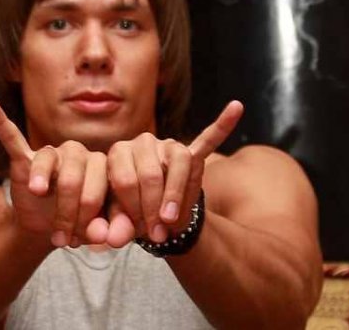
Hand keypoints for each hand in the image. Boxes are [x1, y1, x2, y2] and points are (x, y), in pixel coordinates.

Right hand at [0, 96, 109, 247]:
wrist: (49, 228)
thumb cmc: (78, 224)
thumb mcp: (92, 232)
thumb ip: (100, 230)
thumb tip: (103, 235)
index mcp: (102, 168)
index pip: (100, 184)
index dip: (90, 215)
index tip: (80, 240)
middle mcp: (78, 154)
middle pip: (74, 174)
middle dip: (67, 211)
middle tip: (62, 239)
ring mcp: (51, 154)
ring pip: (47, 160)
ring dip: (42, 180)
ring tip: (37, 193)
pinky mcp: (24, 158)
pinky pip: (12, 137)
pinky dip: (0, 122)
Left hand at [105, 101, 243, 247]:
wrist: (151, 213)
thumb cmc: (131, 214)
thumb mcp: (118, 222)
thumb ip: (116, 227)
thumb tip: (114, 240)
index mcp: (118, 153)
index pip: (126, 178)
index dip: (133, 209)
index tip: (139, 231)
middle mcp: (141, 142)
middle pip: (150, 172)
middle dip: (153, 208)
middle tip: (156, 233)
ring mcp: (168, 146)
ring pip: (178, 163)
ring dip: (175, 195)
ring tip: (170, 220)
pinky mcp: (191, 154)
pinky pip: (207, 139)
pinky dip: (222, 125)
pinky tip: (235, 108)